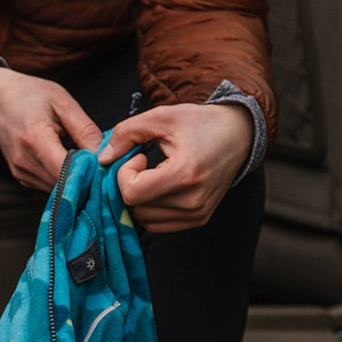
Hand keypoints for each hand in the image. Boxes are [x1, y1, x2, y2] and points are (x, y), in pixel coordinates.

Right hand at [0, 66, 102, 192]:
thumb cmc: (30, 95)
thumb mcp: (63, 102)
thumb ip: (85, 129)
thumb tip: (104, 154)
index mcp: (34, 138)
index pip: (65, 170)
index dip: (89, 172)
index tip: (106, 166)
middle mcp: (24, 161)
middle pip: (63, 184)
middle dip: (86, 177)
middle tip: (103, 166)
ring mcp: (20, 172)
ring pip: (57, 189)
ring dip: (75, 180)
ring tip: (87, 163)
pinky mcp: (21, 177)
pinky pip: (48, 186)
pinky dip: (63, 180)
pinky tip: (70, 165)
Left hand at [95, 103, 253, 233]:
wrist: (239, 134)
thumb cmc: (200, 122)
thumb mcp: (161, 117)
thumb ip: (126, 134)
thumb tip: (102, 159)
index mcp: (185, 175)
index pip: (132, 193)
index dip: (124, 174)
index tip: (139, 156)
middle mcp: (193, 201)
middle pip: (135, 208)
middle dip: (129, 185)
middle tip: (142, 164)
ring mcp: (197, 214)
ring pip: (143, 220)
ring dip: (138, 198)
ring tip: (152, 175)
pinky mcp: (198, 220)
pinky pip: (158, 225)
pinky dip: (150, 208)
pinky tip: (159, 187)